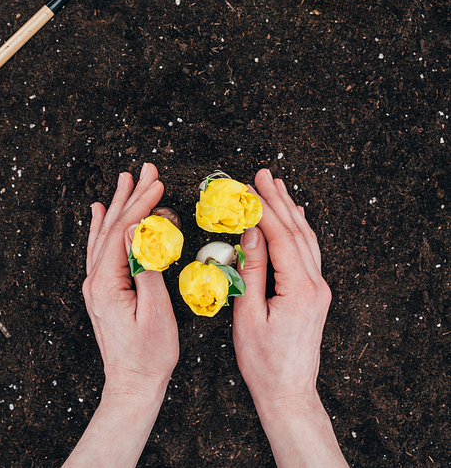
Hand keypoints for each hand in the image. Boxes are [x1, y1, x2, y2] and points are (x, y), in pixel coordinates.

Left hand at [83, 163, 178, 398]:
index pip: (124, 231)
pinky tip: (101, 211)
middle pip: (112, 227)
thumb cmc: (149, 355)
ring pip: (105, 234)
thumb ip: (146, 268)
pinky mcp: (101, 290)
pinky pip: (99, 249)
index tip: (158, 183)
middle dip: (131, 195)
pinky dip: (101, 226)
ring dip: (118, 205)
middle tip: (145, 169)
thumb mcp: (156, 312)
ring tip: (126, 179)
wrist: (132, 385)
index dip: (142, 204)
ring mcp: (96, 285)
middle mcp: (95, 280)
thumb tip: (140, 231)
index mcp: (106, 284)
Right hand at [233, 169, 329, 407]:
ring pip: (306, 239)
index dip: (264, 210)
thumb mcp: (248, 317)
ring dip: (290, 210)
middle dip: (278, 200)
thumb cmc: (264, 363)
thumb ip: (251, 272)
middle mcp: (315, 285)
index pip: (281, 238)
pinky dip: (299, 230)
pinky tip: (294, 217)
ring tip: (276, 186)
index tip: (249, 189)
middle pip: (297, 232)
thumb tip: (250, 234)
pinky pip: (309, 253)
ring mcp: (319, 289)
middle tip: (263, 175)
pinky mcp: (315, 293)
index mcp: (300, 290)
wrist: (289, 392)